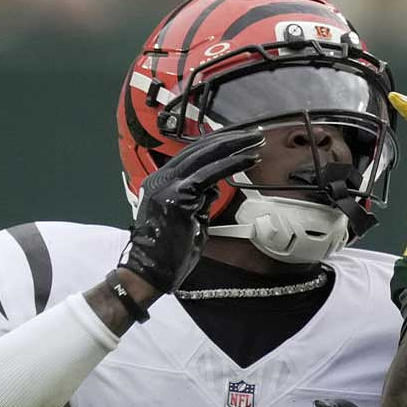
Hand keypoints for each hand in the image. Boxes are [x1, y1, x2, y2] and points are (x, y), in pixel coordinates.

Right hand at [119, 128, 262, 291]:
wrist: (150, 272)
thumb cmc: (169, 252)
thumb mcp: (188, 218)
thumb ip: (200, 200)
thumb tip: (215, 187)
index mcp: (160, 181)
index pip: (191, 154)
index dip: (218, 144)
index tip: (239, 140)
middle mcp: (161, 178)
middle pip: (199, 149)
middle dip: (230, 139)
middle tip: (254, 135)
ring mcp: (167, 185)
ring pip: (205, 156)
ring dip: (235, 147)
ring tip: (256, 142)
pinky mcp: (178, 196)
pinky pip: (210, 174)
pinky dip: (233, 164)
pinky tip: (249, 158)